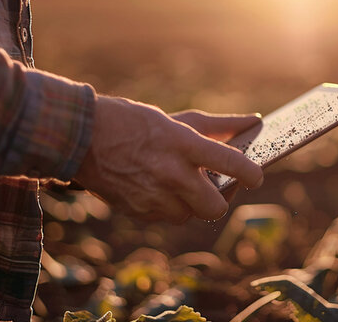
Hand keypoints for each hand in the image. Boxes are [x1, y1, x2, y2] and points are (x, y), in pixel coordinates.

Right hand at [74, 97, 262, 223]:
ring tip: (180, 182)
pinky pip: (168, 218)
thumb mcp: (175, 119)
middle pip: (216, 207)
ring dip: (192, 202)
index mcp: (182, 145)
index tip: (256, 176)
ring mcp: (153, 197)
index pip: (232, 164)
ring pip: (191, 215)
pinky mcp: (138, 212)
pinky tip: (158, 187)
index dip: (252, 174)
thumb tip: (254, 122)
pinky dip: (170, 206)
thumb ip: (217, 126)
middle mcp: (171, 174)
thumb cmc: (133, 122)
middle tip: (217, 185)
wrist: (81, 138)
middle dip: (221, 199)